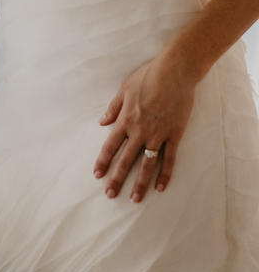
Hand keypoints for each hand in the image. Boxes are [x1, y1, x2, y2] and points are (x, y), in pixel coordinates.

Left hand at [93, 51, 196, 201]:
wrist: (174, 72)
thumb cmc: (147, 76)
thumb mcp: (124, 89)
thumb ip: (113, 108)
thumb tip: (102, 122)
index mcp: (126, 119)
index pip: (110, 146)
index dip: (103, 162)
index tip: (97, 175)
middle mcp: (140, 131)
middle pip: (126, 160)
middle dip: (117, 179)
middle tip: (110, 195)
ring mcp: (158, 135)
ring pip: (147, 164)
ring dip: (140, 183)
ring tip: (135, 199)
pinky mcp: (174, 135)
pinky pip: (169, 159)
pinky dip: (165, 174)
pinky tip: (160, 187)